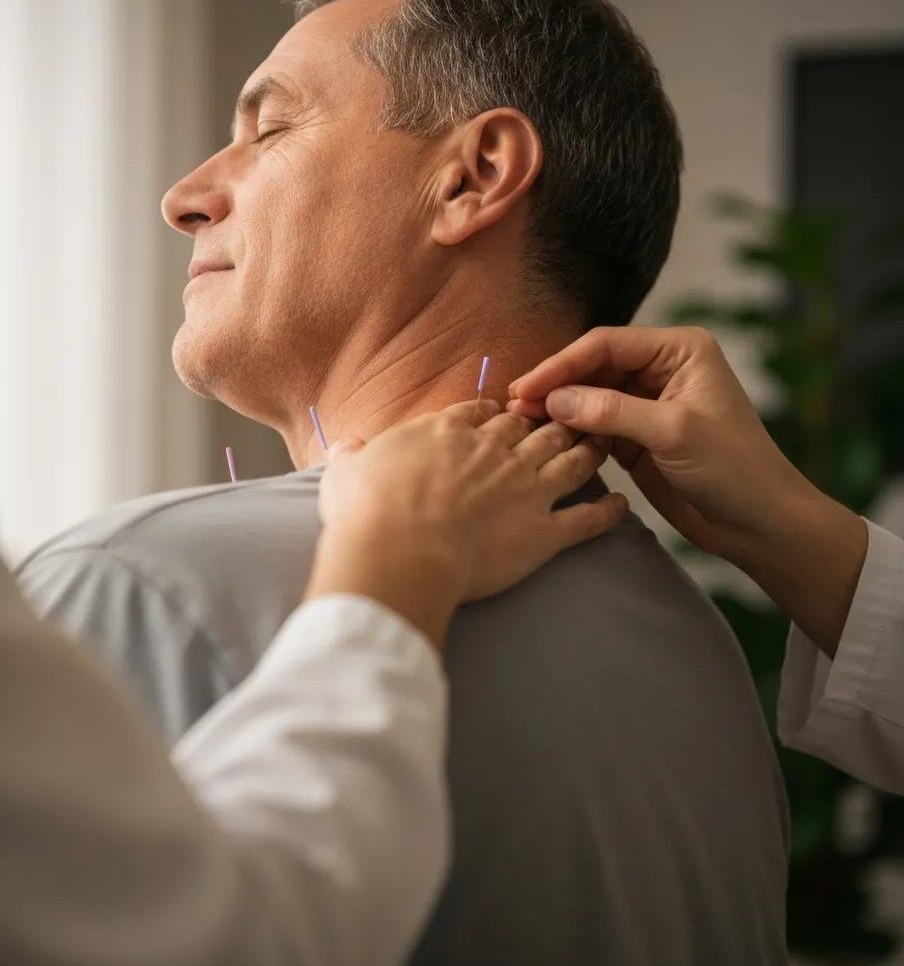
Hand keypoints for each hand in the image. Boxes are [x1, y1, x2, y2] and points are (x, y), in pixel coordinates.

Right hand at [307, 400, 626, 647]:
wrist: (398, 554)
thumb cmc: (367, 512)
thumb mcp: (346, 474)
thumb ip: (351, 456)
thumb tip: (345, 449)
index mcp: (450, 433)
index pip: (483, 412)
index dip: (497, 410)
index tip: (504, 412)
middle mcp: (496, 453)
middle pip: (534, 428)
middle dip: (551, 420)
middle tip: (564, 421)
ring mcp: (526, 490)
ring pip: (569, 460)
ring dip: (588, 449)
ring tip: (601, 444)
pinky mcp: (544, 532)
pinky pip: (588, 519)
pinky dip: (608, 512)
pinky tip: (620, 506)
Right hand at [509, 326, 867, 656]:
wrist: (757, 522)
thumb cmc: (734, 468)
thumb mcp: (673, 432)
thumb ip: (612, 411)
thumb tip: (554, 399)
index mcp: (679, 350)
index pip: (606, 344)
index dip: (562, 364)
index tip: (526, 386)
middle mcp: (660, 369)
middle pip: (592, 367)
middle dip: (555, 386)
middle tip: (514, 407)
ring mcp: (646, 404)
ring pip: (588, 396)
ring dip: (558, 409)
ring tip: (520, 423)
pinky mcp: (636, 437)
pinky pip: (593, 426)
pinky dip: (571, 432)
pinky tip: (547, 440)